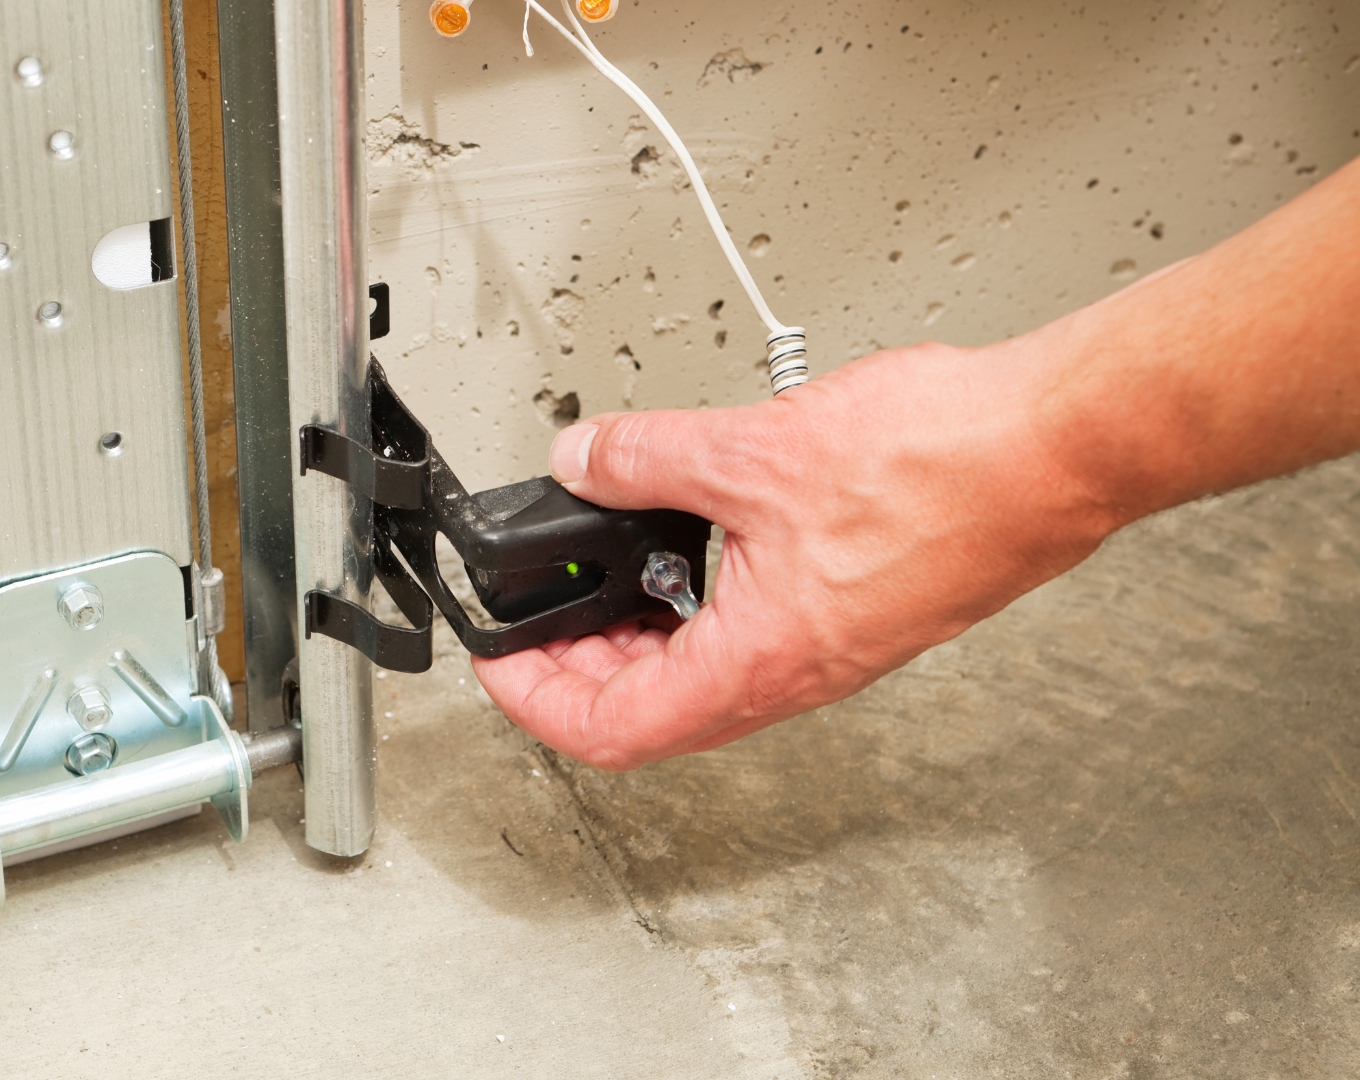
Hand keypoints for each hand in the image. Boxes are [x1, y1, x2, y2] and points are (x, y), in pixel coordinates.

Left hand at [471, 339, 1118, 769]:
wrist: (1058, 447)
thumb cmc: (944, 466)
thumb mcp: (750, 451)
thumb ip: (645, 458)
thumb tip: (584, 461)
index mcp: (756, 663)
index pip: (610, 728)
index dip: (535, 701)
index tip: (498, 659)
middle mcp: (794, 674)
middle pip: (649, 712)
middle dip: (579, 664)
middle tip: (541, 610)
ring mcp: (831, 647)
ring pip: (703, 674)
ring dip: (642, 630)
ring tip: (606, 566)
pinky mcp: (862, 609)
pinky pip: (752, 632)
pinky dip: (700, 598)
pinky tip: (695, 533)